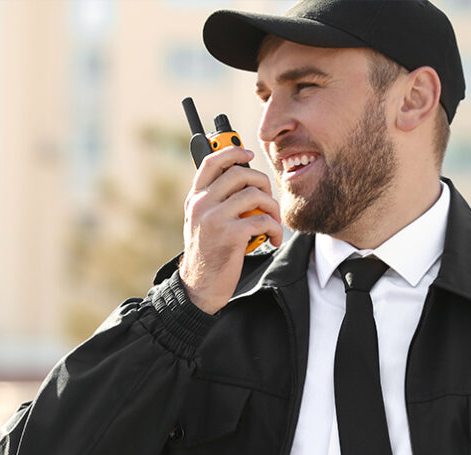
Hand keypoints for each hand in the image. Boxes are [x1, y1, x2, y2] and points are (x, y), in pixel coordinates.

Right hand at [180, 146, 282, 314]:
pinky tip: (273, 239)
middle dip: (263, 182)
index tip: (249, 154)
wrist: (200, 286)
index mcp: (195, 198)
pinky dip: (275, 229)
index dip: (233, 151)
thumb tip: (242, 177)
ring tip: (273, 222)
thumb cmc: (208, 253)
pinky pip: (263, 220)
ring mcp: (215, 219)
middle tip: (268, 199)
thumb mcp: (202, 221)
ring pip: (255, 195)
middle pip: (240, 173)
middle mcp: (202, 204)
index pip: (212, 162)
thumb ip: (215, 200)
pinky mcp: (231, 235)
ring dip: (272, 208)